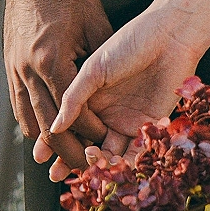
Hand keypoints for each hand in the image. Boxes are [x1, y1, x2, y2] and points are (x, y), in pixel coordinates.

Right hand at [0, 0, 112, 168]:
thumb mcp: (95, 23)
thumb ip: (99, 64)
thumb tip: (114, 94)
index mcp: (52, 60)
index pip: (74, 114)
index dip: (90, 135)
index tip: (106, 150)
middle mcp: (30, 69)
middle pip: (49, 125)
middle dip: (65, 151)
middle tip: (79, 173)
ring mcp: (16, 68)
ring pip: (30, 119)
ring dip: (45, 142)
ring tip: (57, 163)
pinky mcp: (11, 65)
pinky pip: (21, 105)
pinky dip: (32, 123)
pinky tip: (43, 135)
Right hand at [44, 5, 207, 179]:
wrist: (169, 35)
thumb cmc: (130, 42)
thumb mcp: (94, 69)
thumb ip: (74, 98)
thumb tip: (53, 126)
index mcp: (91, 97)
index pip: (69, 125)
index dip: (54, 141)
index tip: (39, 156)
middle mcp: (108, 113)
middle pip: (86, 144)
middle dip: (70, 160)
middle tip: (55, 175)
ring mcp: (129, 121)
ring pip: (109, 152)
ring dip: (96, 166)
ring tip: (82, 175)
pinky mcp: (151, 127)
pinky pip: (136, 152)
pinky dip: (123, 164)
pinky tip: (110, 172)